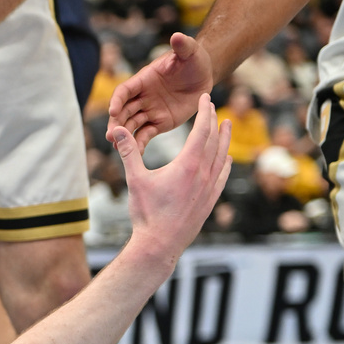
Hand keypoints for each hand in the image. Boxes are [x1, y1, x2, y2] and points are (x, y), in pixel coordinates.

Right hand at [106, 33, 214, 152]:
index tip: (113, 110)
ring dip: (123, 136)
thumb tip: (177, 35)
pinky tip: (136, 154)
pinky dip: (139, 144)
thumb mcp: (190, 53)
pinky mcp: (159, 123)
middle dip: (116, 123)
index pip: (124, 91)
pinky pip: (146, 135)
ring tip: (117, 147)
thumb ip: (183, 46)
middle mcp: (142, 97)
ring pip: (131, 125)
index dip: (117, 100)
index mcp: (144, 80)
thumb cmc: (194, 61)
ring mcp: (149, 111)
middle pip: (123, 111)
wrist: (203, 76)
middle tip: (111, 136)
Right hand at [114, 93, 231, 257]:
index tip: (206, 98)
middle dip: (214, 121)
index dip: (204, 112)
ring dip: (224, 139)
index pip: (201, 130)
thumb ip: (128, 152)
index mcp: (188, 164)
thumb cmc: (147, 213)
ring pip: (222, 156)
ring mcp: (210, 188)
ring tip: (227, 126)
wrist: (160, 244)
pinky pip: (223, 176)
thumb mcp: (135, 180)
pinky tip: (227, 159)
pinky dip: (226, 163)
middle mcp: (204, 173)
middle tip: (214, 107)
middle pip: (214, 140)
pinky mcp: (210, 201)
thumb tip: (116, 131)